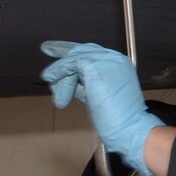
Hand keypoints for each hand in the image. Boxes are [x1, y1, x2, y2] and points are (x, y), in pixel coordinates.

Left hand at [40, 41, 162, 175]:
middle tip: (46, 48)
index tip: (57, 50)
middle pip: (83, 49)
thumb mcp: (99, 96)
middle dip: (62, 49)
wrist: (129, 127)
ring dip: (60, 73)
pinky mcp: (94, 67)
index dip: (74, 50)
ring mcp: (106, 61)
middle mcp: (115, 59)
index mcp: (119, 65)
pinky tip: (59, 92)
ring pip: (74, 58)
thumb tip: (69, 80)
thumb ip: (87, 84)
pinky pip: (70, 66)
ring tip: (53, 87)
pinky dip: (61, 78)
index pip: (93, 52)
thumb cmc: (118, 119)